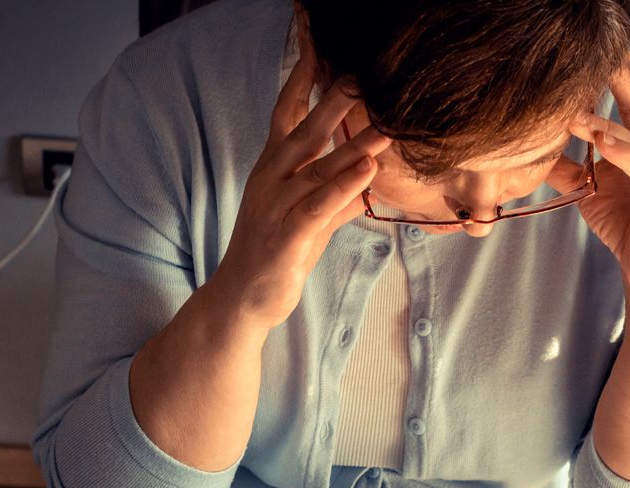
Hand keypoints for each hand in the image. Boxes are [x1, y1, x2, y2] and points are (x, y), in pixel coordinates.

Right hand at [213, 46, 390, 330]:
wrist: (243, 300)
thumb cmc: (277, 255)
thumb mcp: (311, 220)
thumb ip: (337, 196)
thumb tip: (367, 176)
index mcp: (273, 169)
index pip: (287, 113)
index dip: (302, 79)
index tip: (318, 46)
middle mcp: (271, 180)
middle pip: (304, 130)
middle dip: (332, 99)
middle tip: (361, 71)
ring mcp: (277, 207)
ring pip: (319, 168)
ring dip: (354, 144)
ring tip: (386, 123)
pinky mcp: (287, 236)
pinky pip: (318, 206)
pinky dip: (343, 187)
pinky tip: (366, 170)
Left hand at [548, 53, 629, 304]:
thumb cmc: (629, 228)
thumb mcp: (591, 191)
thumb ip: (569, 165)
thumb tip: (533, 147)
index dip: (613, 71)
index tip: (586, 49)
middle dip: (618, 75)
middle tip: (593, 50)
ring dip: (606, 121)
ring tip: (576, 108)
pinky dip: (627, 154)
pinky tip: (606, 142)